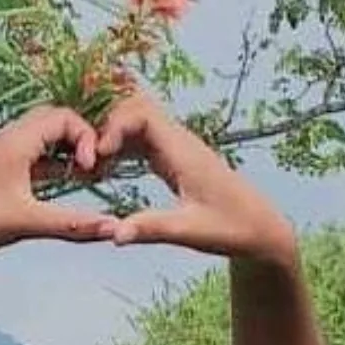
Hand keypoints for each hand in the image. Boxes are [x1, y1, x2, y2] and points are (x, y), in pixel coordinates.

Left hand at [0, 106, 114, 269]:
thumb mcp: (28, 223)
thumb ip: (73, 224)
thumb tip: (113, 228)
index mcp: (17, 140)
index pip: (66, 117)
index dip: (88, 137)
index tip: (93, 168)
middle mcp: (11, 138)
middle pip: (58, 121)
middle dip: (82, 139)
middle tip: (95, 168)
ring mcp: (6, 153)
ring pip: (47, 137)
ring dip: (69, 150)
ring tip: (86, 175)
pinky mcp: (4, 169)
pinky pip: (38, 155)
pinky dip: (56, 163)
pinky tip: (67, 183)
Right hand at [90, 92, 295, 264]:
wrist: (259, 228)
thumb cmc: (231, 229)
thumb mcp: (190, 232)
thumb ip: (152, 229)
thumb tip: (115, 235)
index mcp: (184, 151)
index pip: (142, 115)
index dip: (114, 126)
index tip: (95, 155)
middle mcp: (180, 141)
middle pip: (135, 109)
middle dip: (105, 125)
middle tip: (85, 159)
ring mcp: (177, 147)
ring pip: (137, 122)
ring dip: (111, 134)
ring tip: (89, 165)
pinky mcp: (174, 158)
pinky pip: (142, 139)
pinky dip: (120, 146)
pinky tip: (104, 167)